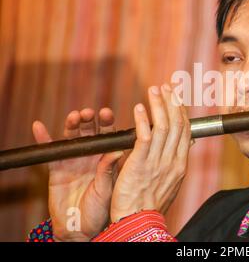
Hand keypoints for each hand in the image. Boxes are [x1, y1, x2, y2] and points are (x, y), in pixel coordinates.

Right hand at [32, 108, 123, 240]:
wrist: (80, 228)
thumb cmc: (100, 209)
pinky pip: (50, 151)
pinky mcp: (57, 168)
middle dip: (88, 120)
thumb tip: (117, 150)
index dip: (106, 123)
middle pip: (89, 132)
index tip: (106, 113)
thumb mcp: (106, 189)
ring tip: (73, 116)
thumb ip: (108, 170)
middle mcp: (90, 156)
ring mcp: (73, 160)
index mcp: (106, 158)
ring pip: (71, 138)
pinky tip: (38, 126)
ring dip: (71, 125)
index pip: (107, 136)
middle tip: (87, 113)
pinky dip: (43, 139)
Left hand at [110, 84, 190, 221]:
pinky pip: (145, 138)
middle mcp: (173, 160)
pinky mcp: (140, 164)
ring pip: (163, 127)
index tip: (176, 96)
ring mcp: (157, 162)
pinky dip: (144, 120)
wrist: (139, 222)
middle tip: (167, 86)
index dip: (181, 111)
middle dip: (172, 102)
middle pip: (177, 124)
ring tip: (154, 89)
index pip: (185, 131)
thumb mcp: (172, 181)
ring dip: (159, 105)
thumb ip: (178, 159)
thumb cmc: (151, 203)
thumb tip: (189, 143)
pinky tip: (140, 107)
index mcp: (180, 164)